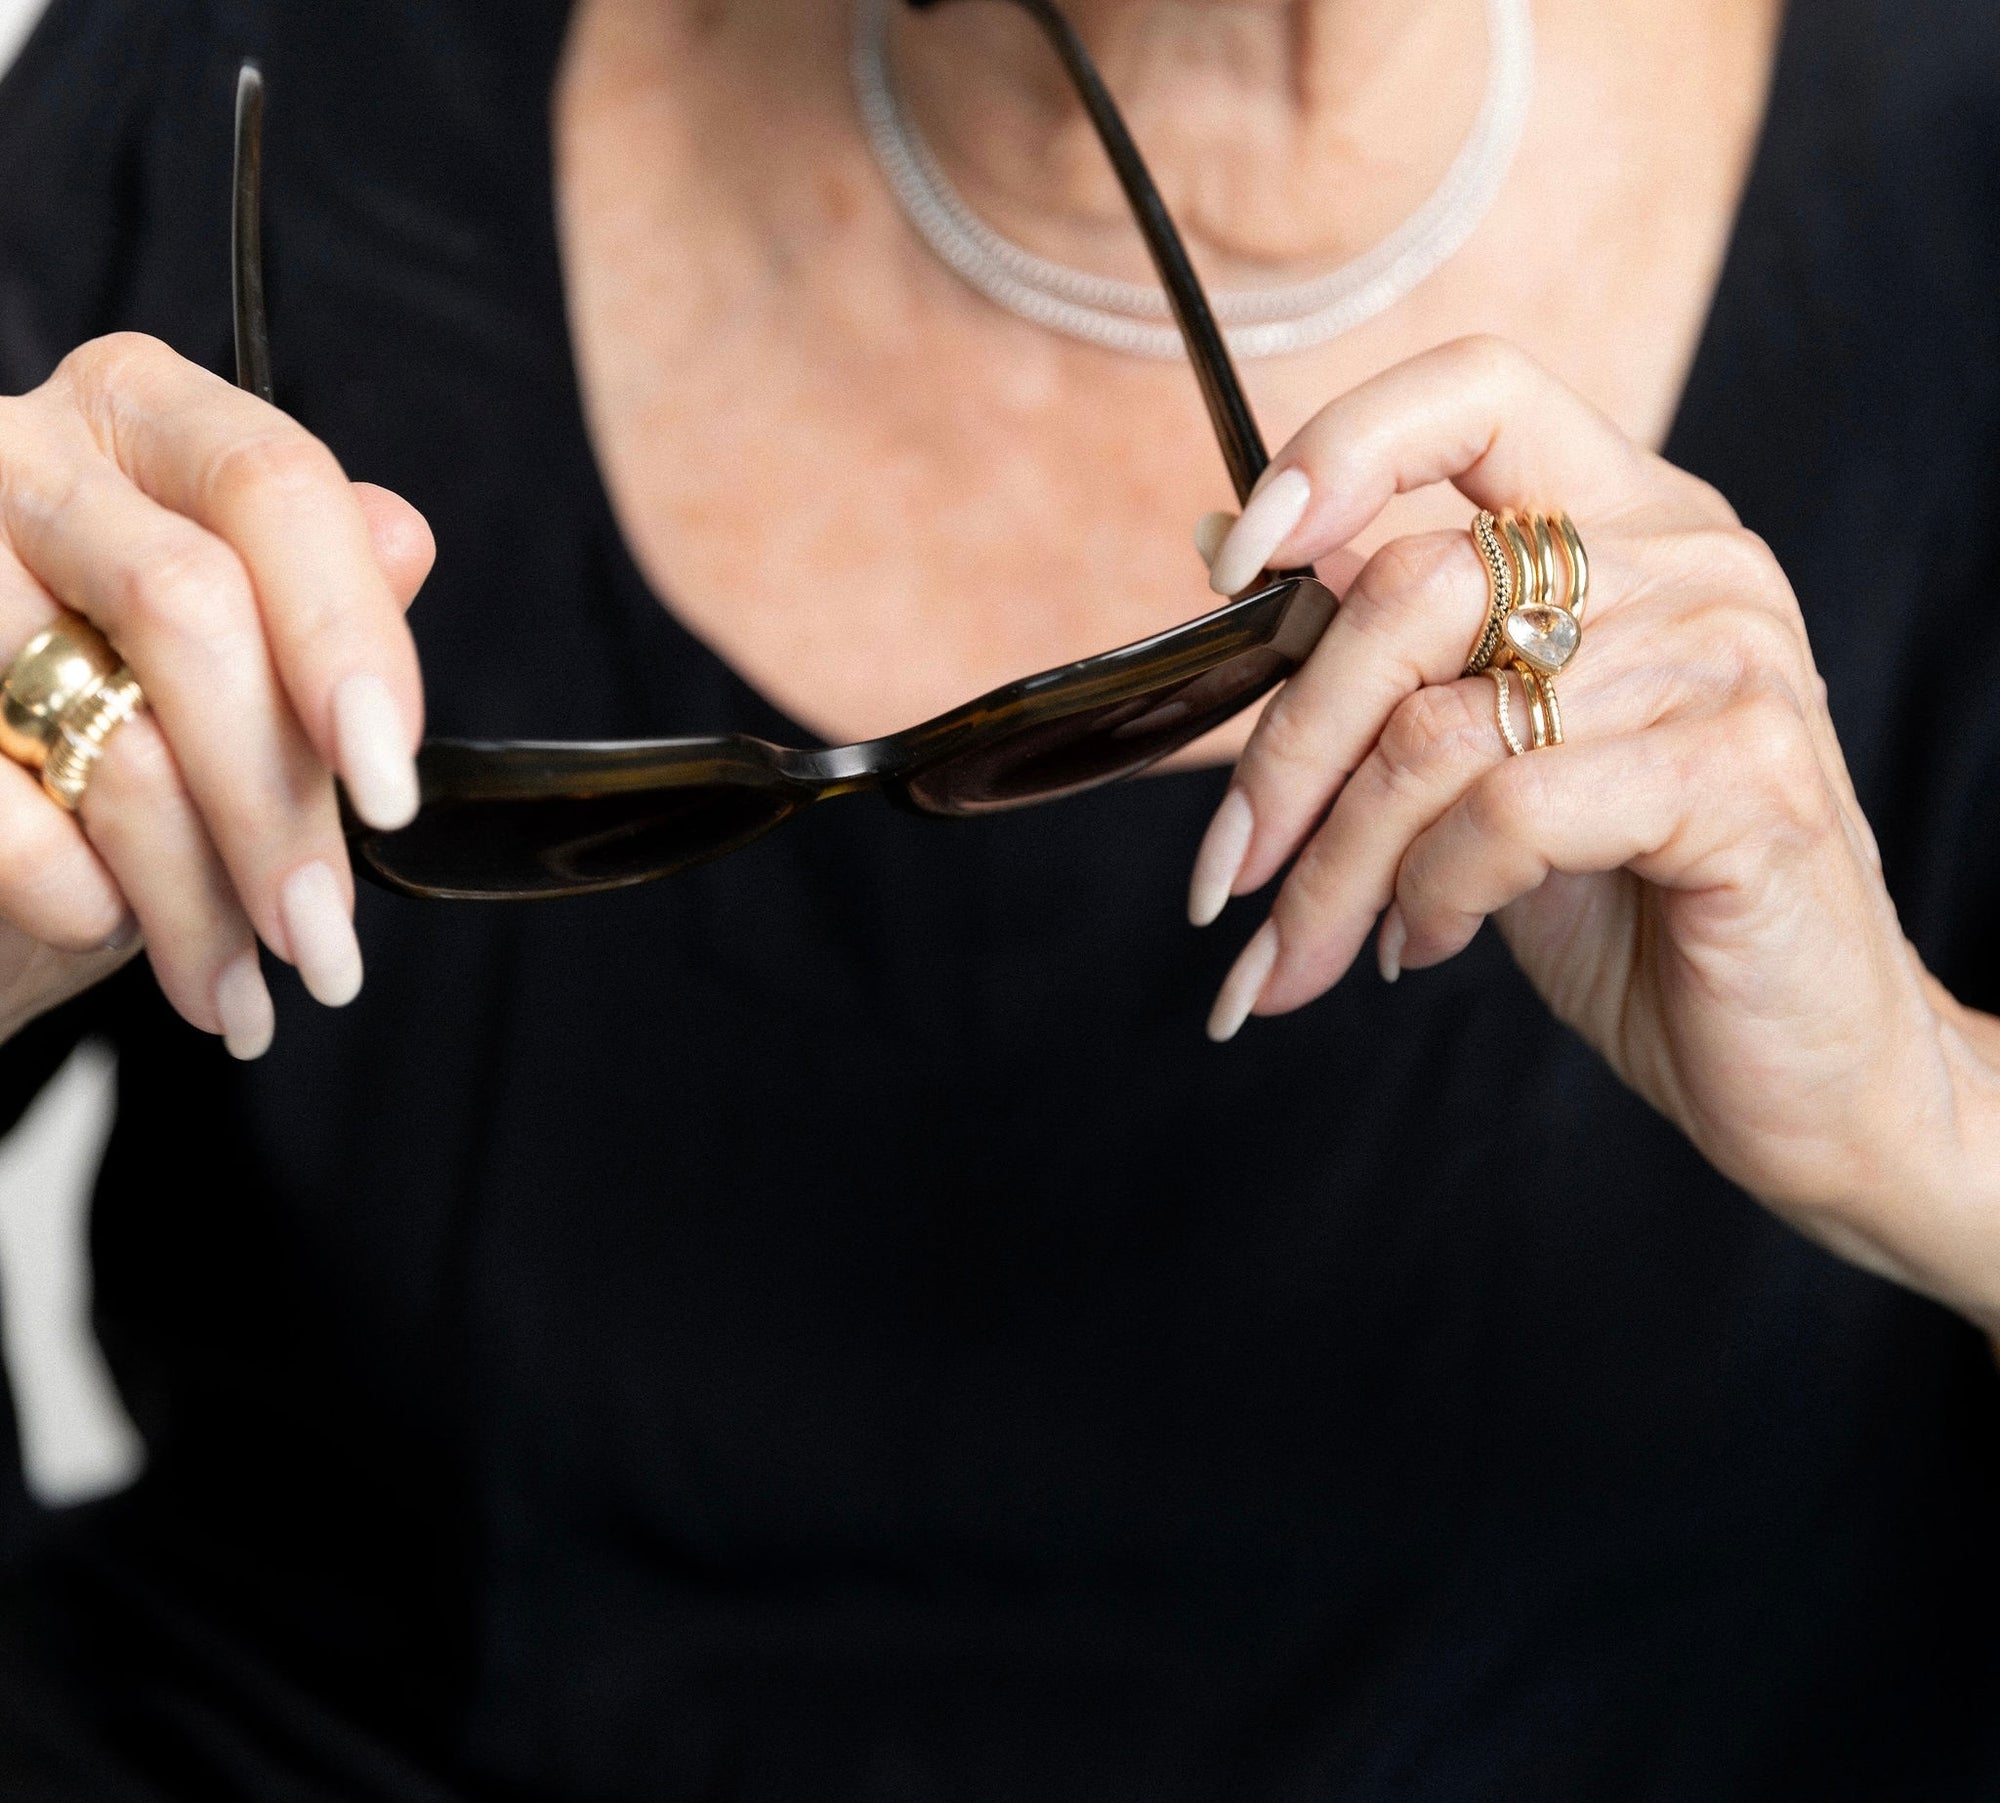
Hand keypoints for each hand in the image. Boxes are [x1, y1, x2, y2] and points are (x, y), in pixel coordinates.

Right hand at [0, 334, 433, 1056]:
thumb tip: (402, 536)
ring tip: (243, 989)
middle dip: (277, 805)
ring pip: (107, 727)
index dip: (348, 636)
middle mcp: (24, 455)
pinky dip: (73, 889)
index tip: (391, 788)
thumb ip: (318, 605)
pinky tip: (105, 932)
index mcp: (145, 419)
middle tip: (325, 944)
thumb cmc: (115, 730)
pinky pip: (0, 799)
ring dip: (196, 892)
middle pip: (191, 609)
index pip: (275, 486)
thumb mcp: (234, 668)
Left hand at [1189, 337, 1999, 1327]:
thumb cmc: (1634, 903)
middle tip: (1225, 881)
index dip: (1339, 449)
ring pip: (1434, 731)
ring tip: (1308, 952)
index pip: (1476, 392)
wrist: (1802, 1059)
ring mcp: (1725, 661)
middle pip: (1409, 593)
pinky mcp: (1740, 776)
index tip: (1237, 561)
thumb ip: (1390, 648)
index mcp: (1628, 525)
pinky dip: (1431, 894)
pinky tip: (1425, 945)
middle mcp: (1687, 563)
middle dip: (1284, 759)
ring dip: (1336, 869)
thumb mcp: (1491, 756)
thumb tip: (1225, 541)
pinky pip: (1508, 810)